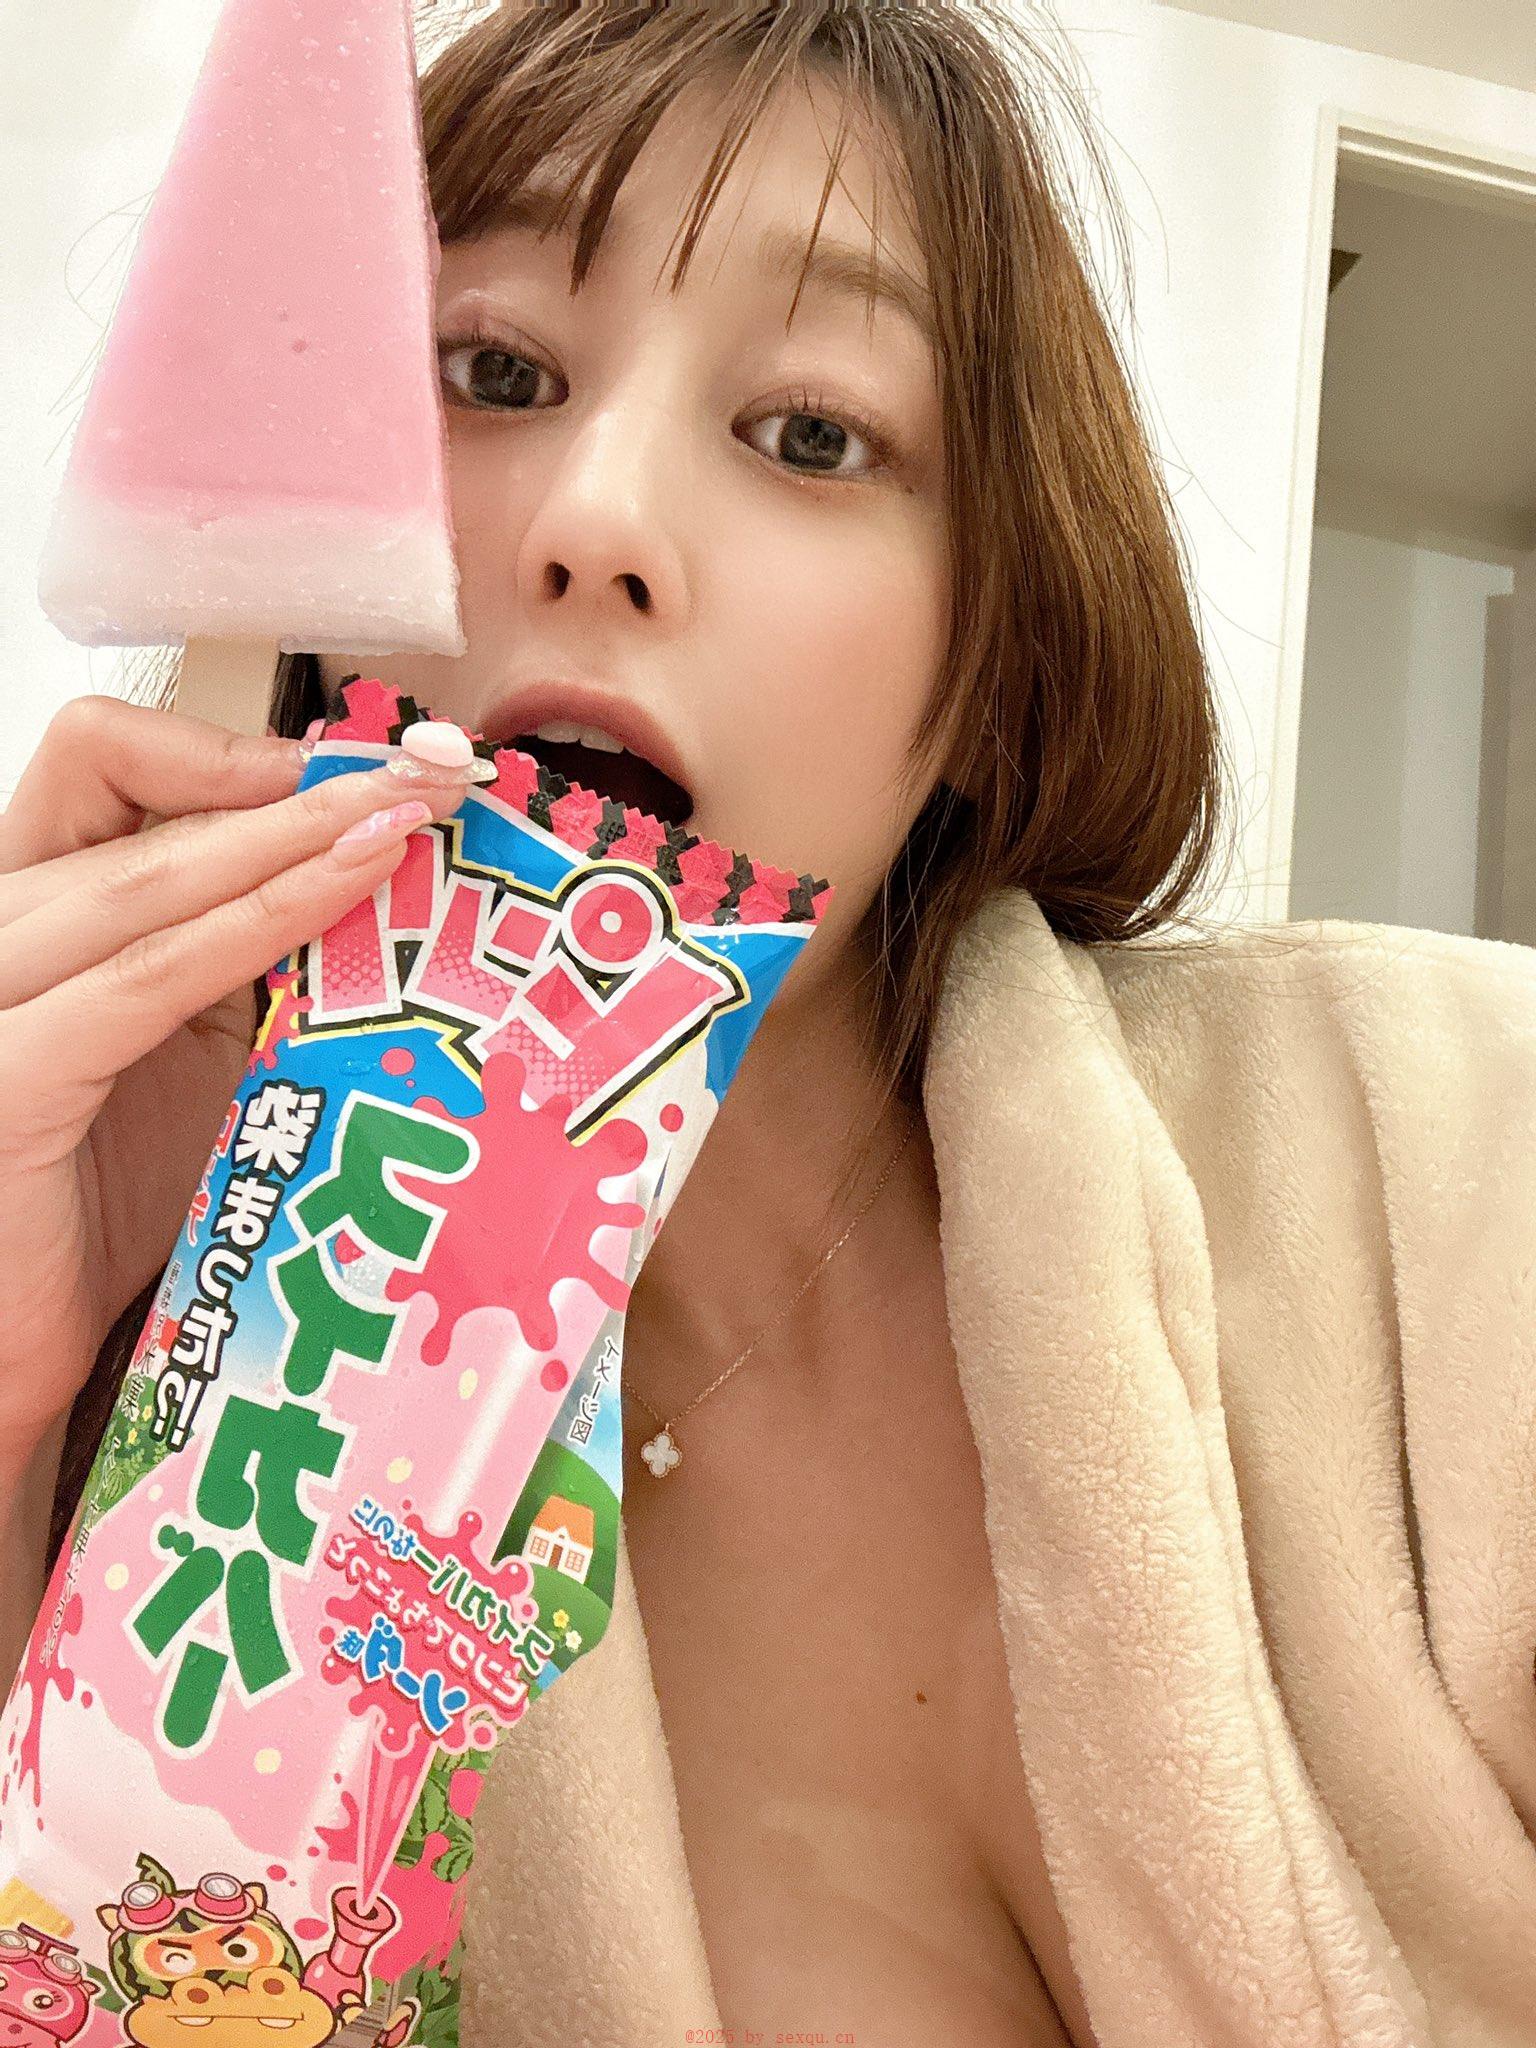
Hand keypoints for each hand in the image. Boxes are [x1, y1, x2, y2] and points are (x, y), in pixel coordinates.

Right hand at [0, 694, 472, 1458]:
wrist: (9, 1349)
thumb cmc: (91, 1211)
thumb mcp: (183, 1056)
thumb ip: (247, 967)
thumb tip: (388, 889)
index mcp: (29, 913)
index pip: (104, 767)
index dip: (227, 747)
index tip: (361, 763)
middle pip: (134, 799)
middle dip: (301, 782)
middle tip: (430, 770)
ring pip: (148, 873)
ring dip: (295, 831)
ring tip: (411, 809)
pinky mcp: (11, 1072)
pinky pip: (150, 971)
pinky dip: (262, 916)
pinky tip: (353, 881)